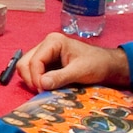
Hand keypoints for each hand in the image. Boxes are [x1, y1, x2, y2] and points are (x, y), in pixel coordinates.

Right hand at [15, 32, 132, 92]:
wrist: (106, 65)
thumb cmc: (96, 64)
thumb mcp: (80, 71)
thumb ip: (60, 77)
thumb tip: (42, 84)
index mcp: (53, 42)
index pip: (34, 60)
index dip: (36, 77)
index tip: (43, 91)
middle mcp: (46, 45)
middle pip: (25, 63)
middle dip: (31, 79)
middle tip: (42, 91)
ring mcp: (45, 53)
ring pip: (26, 68)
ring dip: (32, 80)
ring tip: (44, 89)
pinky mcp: (46, 62)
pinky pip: (33, 72)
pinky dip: (36, 81)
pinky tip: (46, 87)